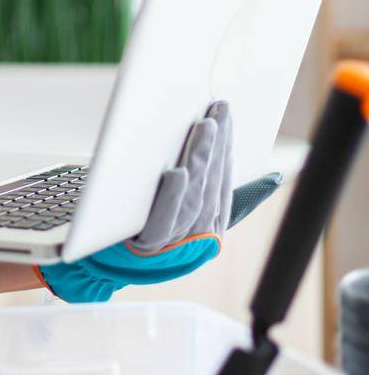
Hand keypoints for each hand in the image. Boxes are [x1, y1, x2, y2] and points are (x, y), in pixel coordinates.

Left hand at [40, 101, 282, 302]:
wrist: (102, 264)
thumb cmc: (147, 230)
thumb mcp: (186, 210)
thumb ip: (225, 196)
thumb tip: (272, 179)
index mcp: (211, 226)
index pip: (223, 179)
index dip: (228, 146)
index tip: (227, 112)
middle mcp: (197, 236)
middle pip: (210, 185)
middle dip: (217, 145)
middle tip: (218, 110)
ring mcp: (172, 244)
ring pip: (192, 198)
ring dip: (200, 160)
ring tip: (204, 128)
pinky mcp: (146, 248)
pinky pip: (161, 221)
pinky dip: (173, 197)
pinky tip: (177, 173)